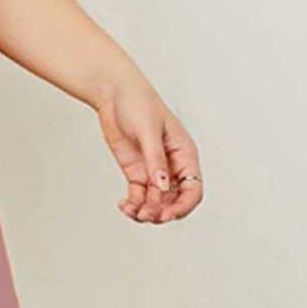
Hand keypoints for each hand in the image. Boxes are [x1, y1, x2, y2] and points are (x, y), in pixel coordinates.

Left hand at [93, 70, 203, 222]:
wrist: (112, 93)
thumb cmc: (137, 102)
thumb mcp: (148, 130)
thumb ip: (155, 159)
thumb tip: (163, 185)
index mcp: (184, 154)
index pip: (193, 189)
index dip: (183, 206)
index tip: (167, 215)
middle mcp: (171, 165)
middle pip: (174, 200)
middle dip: (161, 212)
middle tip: (145, 215)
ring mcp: (153, 169)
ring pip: (155, 201)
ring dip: (145, 211)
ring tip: (131, 211)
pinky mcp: (136, 171)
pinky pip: (138, 195)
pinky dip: (133, 204)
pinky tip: (124, 205)